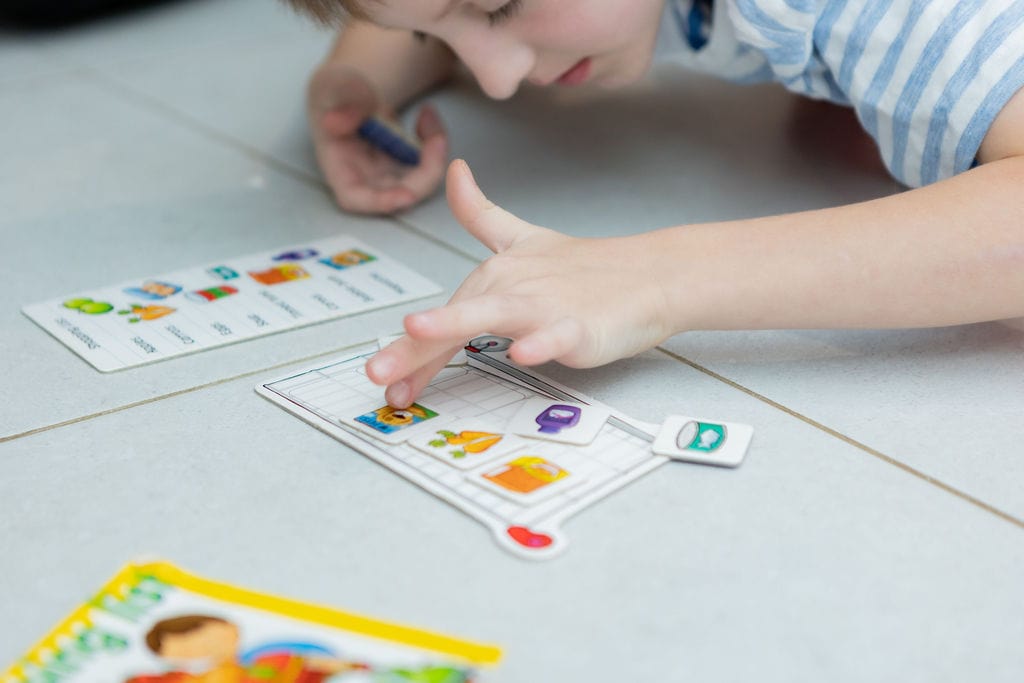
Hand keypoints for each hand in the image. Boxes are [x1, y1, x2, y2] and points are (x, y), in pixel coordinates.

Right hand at [307, 63, 447, 213]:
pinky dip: (435, 141)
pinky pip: (429, 164)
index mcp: (338, 166)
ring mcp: (387, 174)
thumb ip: (342, 99)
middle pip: (400, 194)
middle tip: (438, 139)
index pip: (354, 197)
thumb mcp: (335, 85)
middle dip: (427, 173)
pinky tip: (427, 116)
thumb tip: (336, 121)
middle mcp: (365, 178)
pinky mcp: (404, 165)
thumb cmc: (336, 92)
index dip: (380, 202)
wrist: (351, 93)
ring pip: (421, 182)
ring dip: (435, 156)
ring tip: (428, 116)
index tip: (408, 196)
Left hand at [366, 159, 679, 406]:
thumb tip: (454, 170)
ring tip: (418, 330)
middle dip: (411, 349)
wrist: (650, 274)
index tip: (381, 378)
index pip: (442, 316)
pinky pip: (556, 334)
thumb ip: (481, 213)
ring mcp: (545, 304)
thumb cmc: (586, 268)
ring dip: (452, 322)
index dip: (409, 348)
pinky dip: (541, 342)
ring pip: (492, 314)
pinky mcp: (579, 324)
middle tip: (376, 374)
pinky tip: (522, 352)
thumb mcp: (524, 239)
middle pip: (453, 318)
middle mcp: (511, 287)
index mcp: (494, 276)